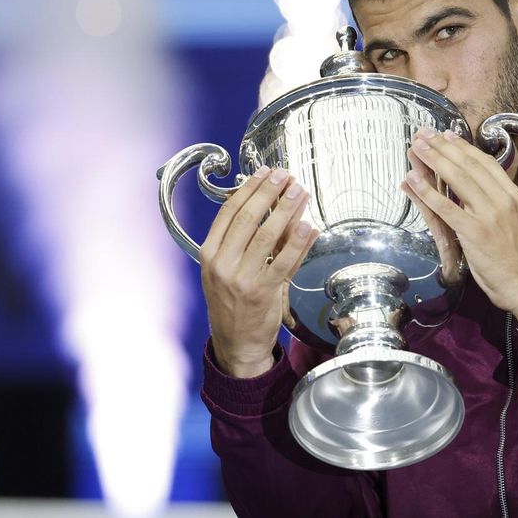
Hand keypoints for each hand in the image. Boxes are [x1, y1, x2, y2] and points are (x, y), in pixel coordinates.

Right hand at [200, 166, 319, 377]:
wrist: (236, 345)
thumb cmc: (234, 303)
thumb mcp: (230, 270)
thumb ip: (250, 241)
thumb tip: (276, 208)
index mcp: (209, 254)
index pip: (229, 212)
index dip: (249, 189)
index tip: (265, 173)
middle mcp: (221, 264)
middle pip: (247, 218)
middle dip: (269, 192)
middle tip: (285, 176)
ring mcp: (240, 279)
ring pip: (266, 236)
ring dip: (286, 210)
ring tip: (299, 192)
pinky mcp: (261, 292)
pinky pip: (283, 262)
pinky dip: (297, 242)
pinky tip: (308, 226)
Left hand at [401, 129, 517, 316]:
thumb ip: (505, 204)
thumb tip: (489, 190)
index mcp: (514, 196)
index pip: (486, 163)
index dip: (464, 147)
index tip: (448, 136)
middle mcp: (502, 199)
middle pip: (468, 165)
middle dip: (444, 147)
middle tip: (425, 134)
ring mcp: (487, 214)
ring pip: (457, 179)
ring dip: (433, 160)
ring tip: (416, 147)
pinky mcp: (472, 232)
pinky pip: (445, 208)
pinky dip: (426, 192)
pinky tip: (412, 180)